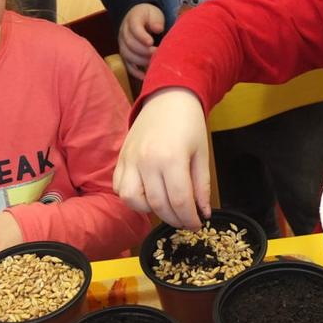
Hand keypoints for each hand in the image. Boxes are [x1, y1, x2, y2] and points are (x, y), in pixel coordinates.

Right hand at [113, 88, 210, 227]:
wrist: (168, 97)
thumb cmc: (189, 123)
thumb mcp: (202, 154)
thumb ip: (201, 186)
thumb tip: (203, 213)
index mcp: (171, 158)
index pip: (180, 201)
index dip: (189, 219)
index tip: (196, 224)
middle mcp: (147, 161)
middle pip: (158, 205)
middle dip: (174, 219)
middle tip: (185, 221)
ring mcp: (130, 160)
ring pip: (132, 200)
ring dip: (149, 210)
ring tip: (165, 206)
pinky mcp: (121, 158)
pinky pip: (120, 187)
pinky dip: (132, 197)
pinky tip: (148, 194)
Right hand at [118, 4, 165, 79]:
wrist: (140, 18)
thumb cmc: (150, 17)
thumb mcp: (155, 14)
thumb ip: (156, 20)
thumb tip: (158, 29)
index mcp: (132, 19)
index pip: (134, 28)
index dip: (141, 36)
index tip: (151, 42)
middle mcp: (124, 32)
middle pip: (130, 43)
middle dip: (144, 51)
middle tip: (157, 53)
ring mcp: (123, 44)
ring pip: (127, 55)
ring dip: (141, 61)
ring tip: (153, 62)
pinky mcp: (125, 54)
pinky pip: (127, 64)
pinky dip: (135, 71)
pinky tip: (144, 76)